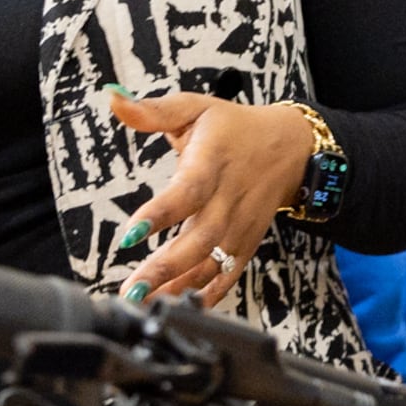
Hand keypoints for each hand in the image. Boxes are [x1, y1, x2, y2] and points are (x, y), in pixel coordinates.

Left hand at [107, 89, 315, 307]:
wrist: (291, 148)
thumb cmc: (235, 127)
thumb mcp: (195, 108)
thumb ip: (153, 111)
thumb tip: (114, 99)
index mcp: (212, 164)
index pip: (187, 192)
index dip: (160, 215)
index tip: (130, 234)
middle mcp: (228, 200)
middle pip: (199, 239)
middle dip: (165, 266)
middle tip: (133, 288)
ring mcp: (240, 226)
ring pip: (211, 263)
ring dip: (179, 286)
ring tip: (145, 302)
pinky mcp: (247, 243)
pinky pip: (229, 274)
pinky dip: (209, 294)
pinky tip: (183, 307)